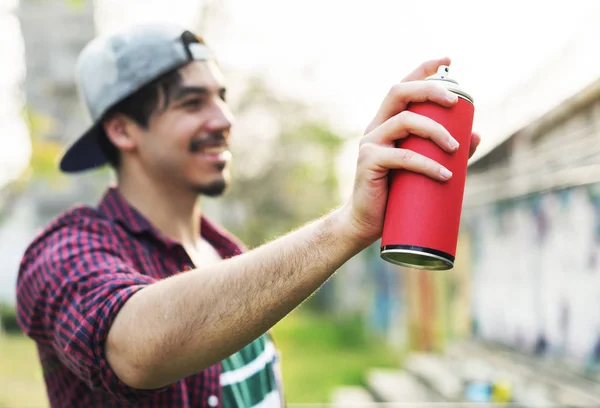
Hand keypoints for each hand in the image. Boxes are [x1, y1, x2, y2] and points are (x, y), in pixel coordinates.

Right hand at [342, 57, 481, 244]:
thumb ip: (448, 151)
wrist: (366, 222)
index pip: (403, 86)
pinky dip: (428, 165)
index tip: (448, 60)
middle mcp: (376, 127)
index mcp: (387, 122)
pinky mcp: (369, 162)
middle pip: (399, 92)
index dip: (423, 69)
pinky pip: (403, 157)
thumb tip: (476, 134)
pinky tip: (445, 175)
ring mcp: (370, 143)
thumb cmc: (395, 194)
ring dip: (435, 130)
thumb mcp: (423, 168)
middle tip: (455, 100)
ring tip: (455, 149)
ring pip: (404, 121)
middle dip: (430, 89)